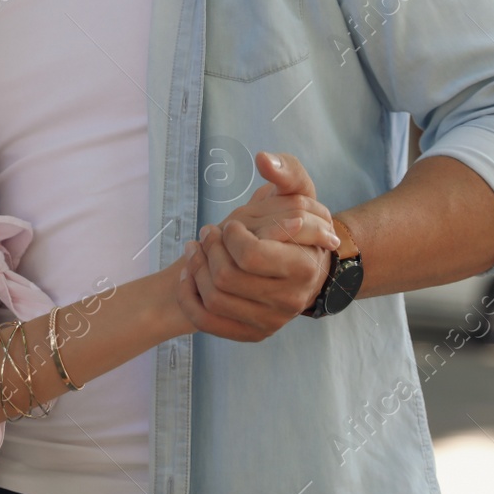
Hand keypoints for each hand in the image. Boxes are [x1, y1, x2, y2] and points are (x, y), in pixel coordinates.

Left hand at [175, 153, 336, 341]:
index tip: (231, 224)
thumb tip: (264, 160)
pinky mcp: (251, 333)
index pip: (249, 255)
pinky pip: (207, 321)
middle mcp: (290, 300)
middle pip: (225, 277)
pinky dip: (190, 295)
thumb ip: (287, 173)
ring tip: (197, 248)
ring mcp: (271, 321)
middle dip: (210, 248)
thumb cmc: (295, 223)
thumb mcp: (298, 193)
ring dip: (196, 267)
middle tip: (208, 233)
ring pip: (213, 298)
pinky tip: (189, 273)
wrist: (300, 264)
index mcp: (304, 266)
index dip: (231, 235)